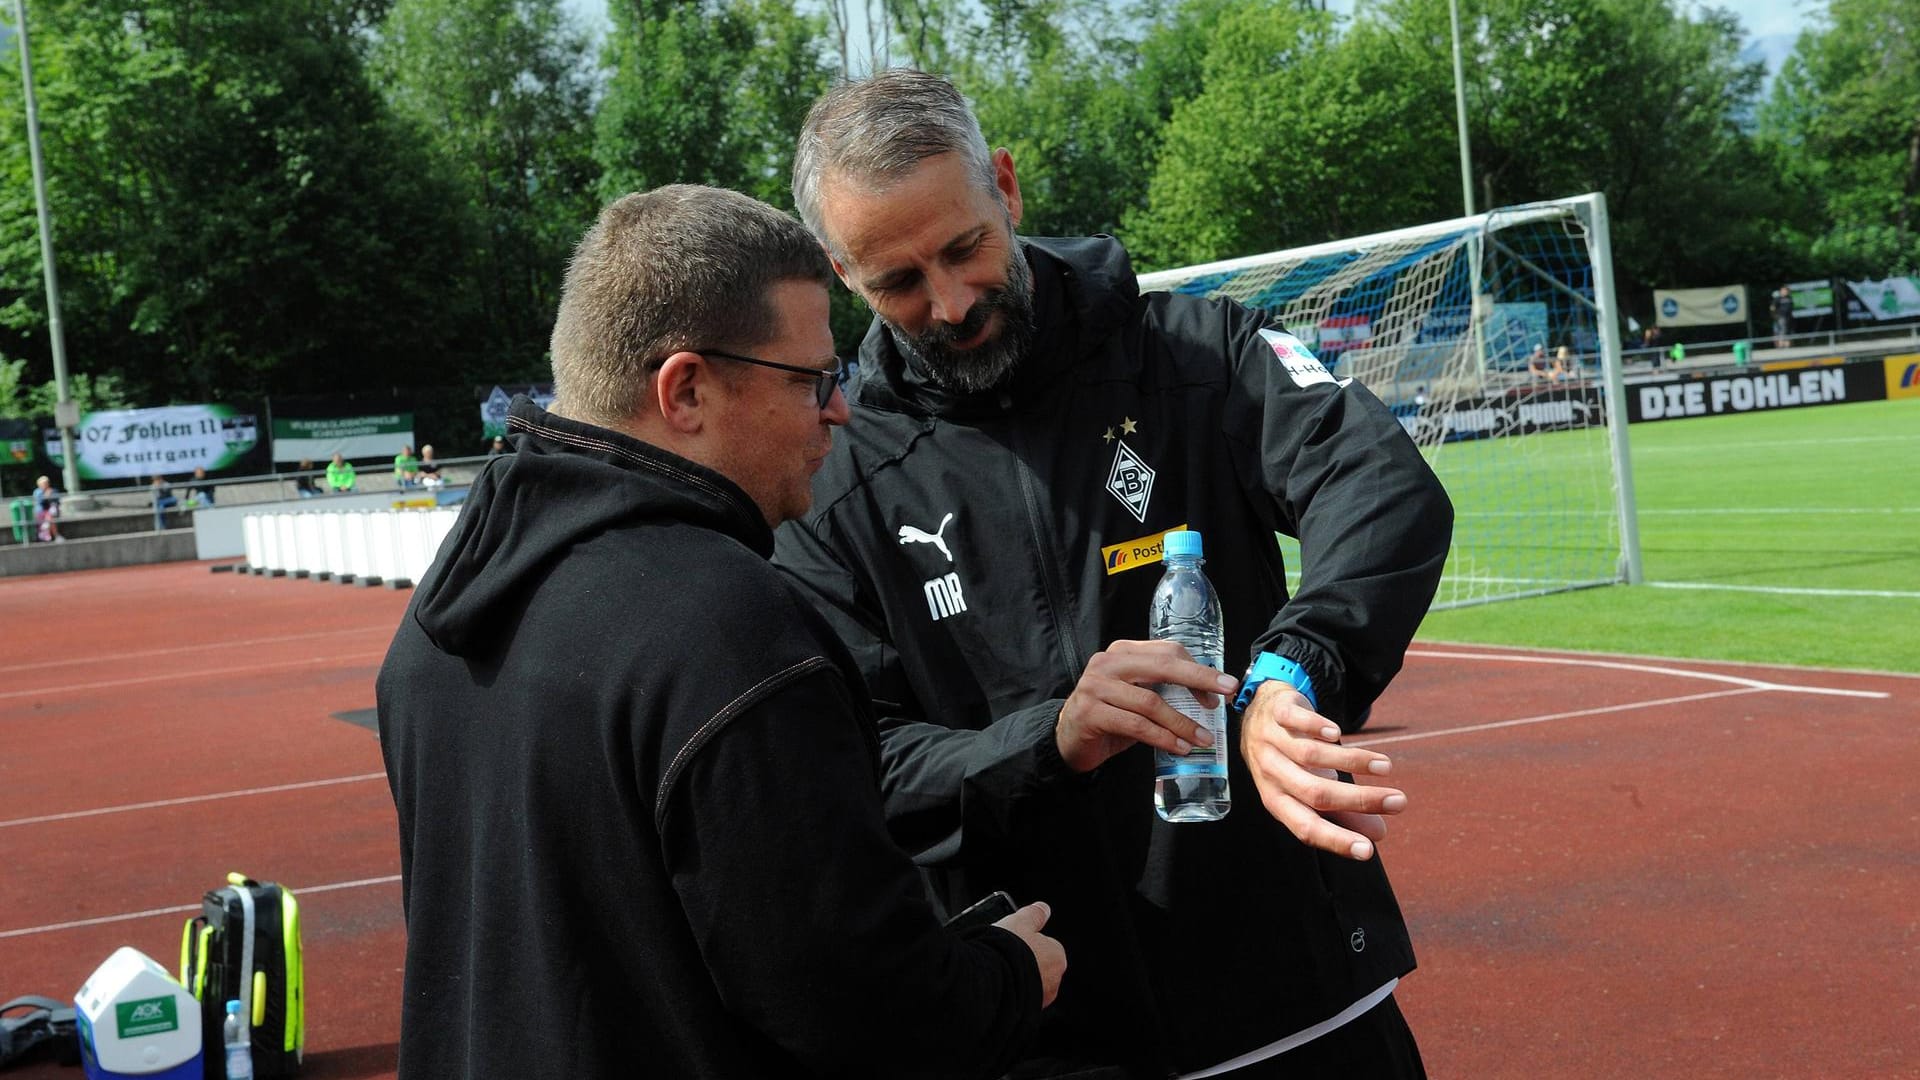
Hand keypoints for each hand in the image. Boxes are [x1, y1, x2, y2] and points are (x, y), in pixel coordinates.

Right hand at [994, 901, 1065, 1007]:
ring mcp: (1040, 999)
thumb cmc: (1008, 952)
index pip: (1048, 946)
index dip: (1029, 942)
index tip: (1016, 941)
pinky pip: (1020, 1000)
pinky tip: (998, 986)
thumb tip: (1043, 908)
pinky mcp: (1026, 1012)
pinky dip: (1011, 993)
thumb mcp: (1020, 921)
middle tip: (1006, 955)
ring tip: (999, 970)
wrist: (992, 983)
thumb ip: (1034, 914)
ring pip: (1030, 984)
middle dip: (1025, 962)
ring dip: (1018, 979)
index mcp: (1057, 957)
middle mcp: (1054, 981)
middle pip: (1039, 966)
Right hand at [1055, 640, 1237, 772]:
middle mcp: (1108, 663)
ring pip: (1151, 702)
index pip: (1168, 652)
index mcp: (1123, 651)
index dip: (1198, 670)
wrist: (1067, 739)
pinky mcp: (1090, 713)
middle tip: (1224, 697)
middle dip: (1199, 681)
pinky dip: (1163, 738)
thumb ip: (1162, 689)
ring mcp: (1096, 686)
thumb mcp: (1136, 695)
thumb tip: (1210, 698)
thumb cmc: (1110, 716)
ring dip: (1182, 723)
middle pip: (1163, 667)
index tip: (1222, 688)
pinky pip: (1136, 725)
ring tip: (1203, 738)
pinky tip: (1179, 748)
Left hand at [1239, 681, 1406, 859]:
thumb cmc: (1290, 762)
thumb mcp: (1310, 789)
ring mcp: (1271, 742)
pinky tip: (1337, 733)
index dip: (1336, 840)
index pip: (1305, 827)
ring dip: (1352, 761)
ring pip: (1309, 755)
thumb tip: (1379, 836)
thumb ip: (1342, 813)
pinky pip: (1292, 720)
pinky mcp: (1276, 713)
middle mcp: (1272, 774)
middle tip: (1399, 802)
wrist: (1258, 716)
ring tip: (1386, 767)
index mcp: (1277, 802)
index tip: (1369, 850)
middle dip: (1360, 800)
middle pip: (1314, 792)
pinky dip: (1314, 726)